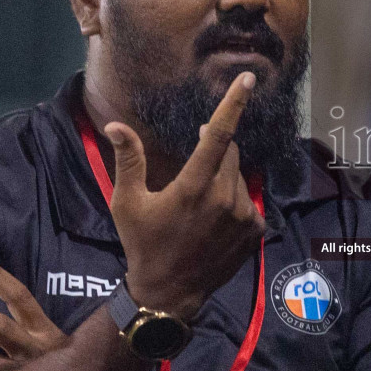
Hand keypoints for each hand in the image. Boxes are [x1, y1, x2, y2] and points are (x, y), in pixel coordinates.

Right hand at [104, 71, 266, 319]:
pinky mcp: (255, 231)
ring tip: (197, 204)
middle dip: (214, 149)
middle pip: (230, 153)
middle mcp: (224, 198)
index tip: (248, 78)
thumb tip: (115, 125)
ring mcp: (244, 216)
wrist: (169, 293)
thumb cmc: (143, 244)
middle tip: (191, 169)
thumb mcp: (127, 203)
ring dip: (222, 177)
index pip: (218, 135)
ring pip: (238, 177)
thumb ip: (128, 160)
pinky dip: (233, 200)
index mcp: (193, 187)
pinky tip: (212, 221)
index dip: (233, 103)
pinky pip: (248, 201)